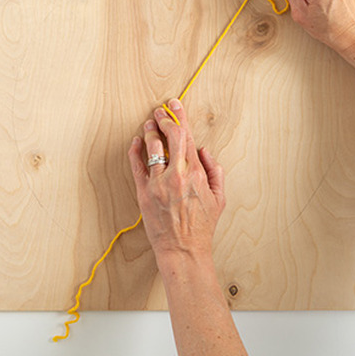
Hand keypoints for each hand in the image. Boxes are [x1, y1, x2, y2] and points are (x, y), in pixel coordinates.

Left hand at [127, 99, 225, 261]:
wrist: (183, 249)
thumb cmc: (201, 227)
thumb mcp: (219, 198)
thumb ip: (215, 171)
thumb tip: (205, 151)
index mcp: (196, 173)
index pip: (187, 136)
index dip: (180, 117)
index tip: (175, 106)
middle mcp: (176, 174)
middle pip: (169, 136)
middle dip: (164, 118)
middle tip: (160, 110)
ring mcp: (158, 183)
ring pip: (152, 147)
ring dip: (150, 131)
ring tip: (149, 123)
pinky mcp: (143, 192)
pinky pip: (136, 165)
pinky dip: (135, 150)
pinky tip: (136, 141)